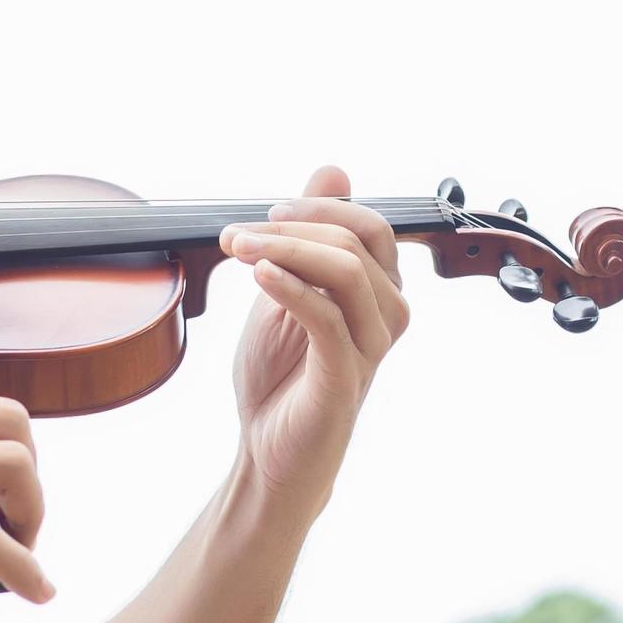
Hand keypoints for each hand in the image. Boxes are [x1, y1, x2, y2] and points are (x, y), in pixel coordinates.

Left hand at [221, 163, 409, 509]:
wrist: (268, 452)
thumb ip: (308, 236)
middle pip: (361, 242)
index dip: (318, 209)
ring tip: (238, 250)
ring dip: (286, 250)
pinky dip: (290, 288)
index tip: (263, 215)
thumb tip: (333, 171)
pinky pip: (327, 318)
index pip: (370, 225)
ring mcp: (370, 348)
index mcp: (378, 292)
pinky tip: (258, 275)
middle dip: (294, 227)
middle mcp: (386, 316)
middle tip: (236, 234)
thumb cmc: (280, 377)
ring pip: (348, 273)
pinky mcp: (344, 378)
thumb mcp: (286, 289)